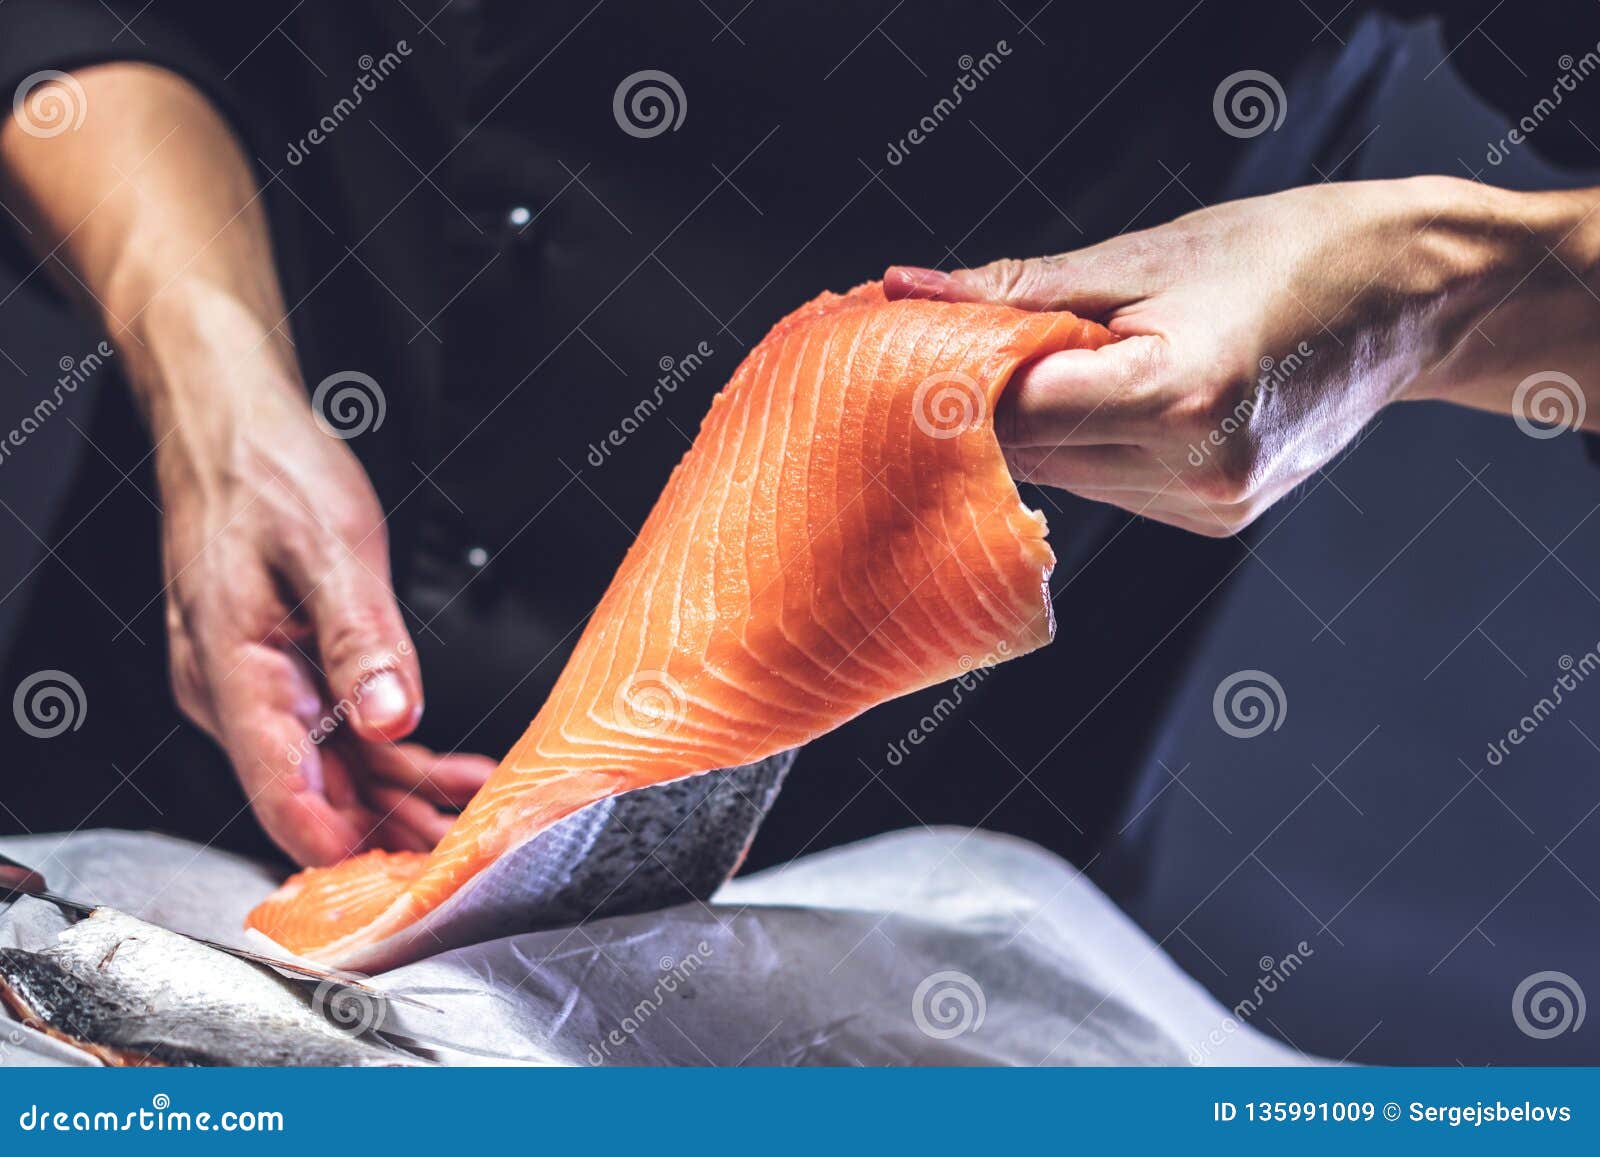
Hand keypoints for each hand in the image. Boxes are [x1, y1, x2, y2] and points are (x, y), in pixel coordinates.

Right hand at [154, 303, 493, 865]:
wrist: (233, 429)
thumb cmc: (267, 475)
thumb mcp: (329, 547)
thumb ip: (362, 639)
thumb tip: (391, 719)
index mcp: (234, 673)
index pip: (284, 793)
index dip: (346, 847)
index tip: (408, 876)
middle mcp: (239, 695)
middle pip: (316, 795)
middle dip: (390, 834)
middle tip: (466, 855)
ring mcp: (264, 689)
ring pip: (337, 770)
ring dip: (403, 802)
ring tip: (473, 825)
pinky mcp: (291, 675)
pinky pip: (345, 733)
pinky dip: (398, 757)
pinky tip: (449, 772)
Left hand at [885, 177, 1561, 535]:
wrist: (1407, 300)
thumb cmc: (1287, 254)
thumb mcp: (1147, 253)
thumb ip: (1019, 287)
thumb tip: (908, 290)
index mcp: (1178, 395)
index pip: (1016, 412)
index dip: (950, 386)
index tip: (903, 356)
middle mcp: (1193, 469)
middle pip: (1030, 453)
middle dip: (978, 406)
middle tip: (940, 354)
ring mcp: (1207, 506)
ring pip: (1062, 478)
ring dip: (1030, 428)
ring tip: (1030, 368)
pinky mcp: (1213, 521)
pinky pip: (1107, 487)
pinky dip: (1082, 447)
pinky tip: (1094, 402)